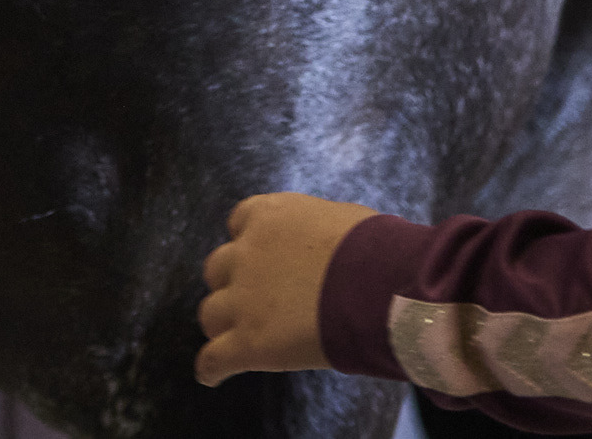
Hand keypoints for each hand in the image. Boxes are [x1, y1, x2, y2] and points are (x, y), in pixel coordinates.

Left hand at [195, 192, 377, 384]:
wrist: (380, 287)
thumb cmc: (376, 249)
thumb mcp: (339, 219)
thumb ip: (313, 230)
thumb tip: (325, 245)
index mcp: (267, 216)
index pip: (240, 223)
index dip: (252, 243)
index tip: (265, 257)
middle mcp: (245, 254)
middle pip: (218, 269)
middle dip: (234, 283)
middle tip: (259, 300)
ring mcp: (242, 300)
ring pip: (211, 314)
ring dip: (224, 325)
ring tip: (239, 338)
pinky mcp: (247, 343)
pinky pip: (213, 360)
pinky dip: (212, 369)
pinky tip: (215, 376)